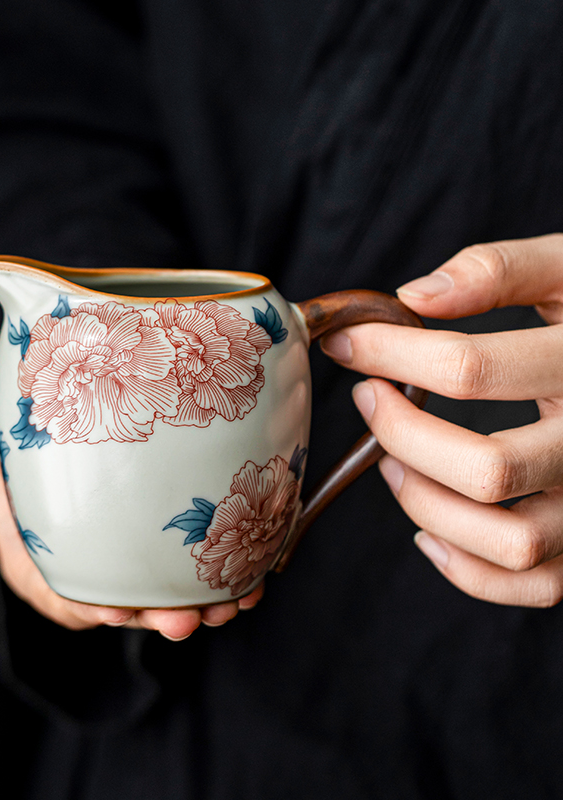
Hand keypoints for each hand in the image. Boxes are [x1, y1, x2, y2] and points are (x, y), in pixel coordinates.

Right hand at [0, 393, 261, 638]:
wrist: (80, 407)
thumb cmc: (32, 419)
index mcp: (35, 549)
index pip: (53, 592)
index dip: (82, 608)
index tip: (113, 610)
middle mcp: (86, 560)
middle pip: (118, 604)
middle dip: (153, 617)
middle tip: (185, 620)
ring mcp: (129, 553)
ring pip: (163, 594)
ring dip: (197, 607)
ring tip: (229, 606)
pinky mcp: (168, 539)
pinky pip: (194, 568)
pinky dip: (222, 578)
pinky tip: (250, 580)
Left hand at [321, 233, 562, 606]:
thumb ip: (501, 270)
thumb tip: (414, 296)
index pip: (470, 370)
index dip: (388, 354)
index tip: (345, 343)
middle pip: (488, 469)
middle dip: (403, 435)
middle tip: (368, 398)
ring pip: (513, 541)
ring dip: (429, 506)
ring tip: (391, 463)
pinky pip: (537, 584)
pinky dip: (469, 570)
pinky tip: (428, 529)